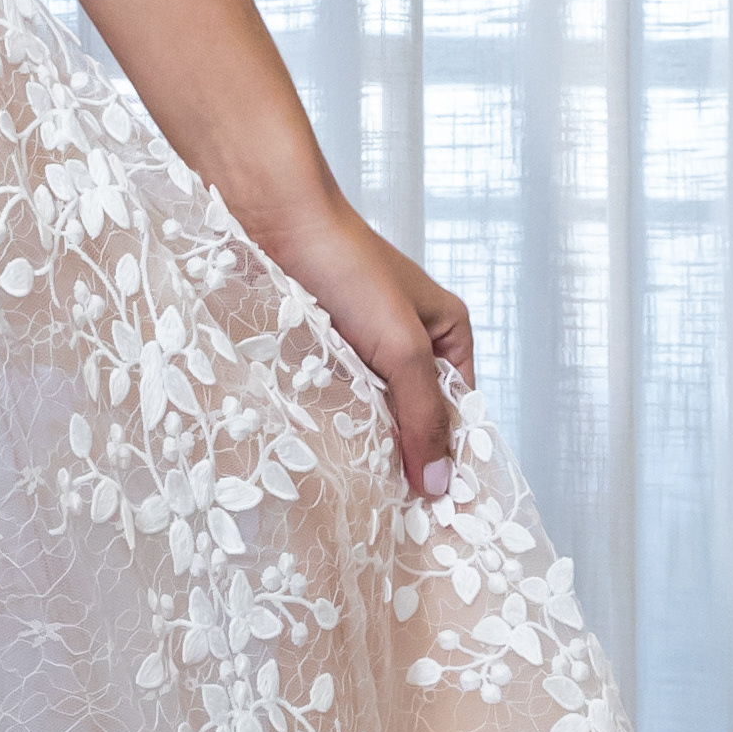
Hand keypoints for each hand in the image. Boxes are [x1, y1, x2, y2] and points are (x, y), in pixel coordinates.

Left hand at [252, 198, 474, 500]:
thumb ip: (425, 413)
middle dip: (402, 454)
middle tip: (392, 513)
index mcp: (446, 334)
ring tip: (355, 489)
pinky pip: (333, 400)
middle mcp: (408, 342)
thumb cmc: (346, 265)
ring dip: (361, 440)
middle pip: (414, 417)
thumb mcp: (402, 344)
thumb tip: (440, 483)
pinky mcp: (320, 351)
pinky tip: (319, 453)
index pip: (461, 411)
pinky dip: (328, 421)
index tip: (436, 513)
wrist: (271, 218)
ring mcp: (362, 348)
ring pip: (371, 413)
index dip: (449, 457)